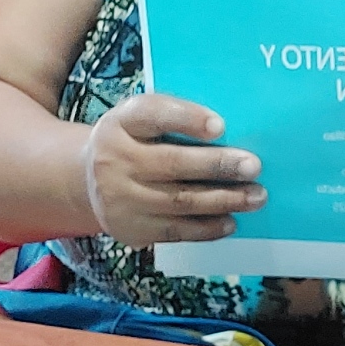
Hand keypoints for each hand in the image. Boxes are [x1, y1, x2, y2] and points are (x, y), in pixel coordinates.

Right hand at [82, 94, 263, 246]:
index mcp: (122, 122)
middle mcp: (114, 159)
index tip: (220, 126)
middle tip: (254, 166)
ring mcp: (118, 198)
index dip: (186, 119)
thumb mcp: (144, 118)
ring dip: (223, 200)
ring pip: (179, 201)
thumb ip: (178, 117)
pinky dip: (207, 228)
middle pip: (172, 163)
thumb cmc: (135, 141)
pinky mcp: (129, 228)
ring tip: (255, 196)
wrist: (89, 179)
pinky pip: (175, 231)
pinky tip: (230, 221)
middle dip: (218, 165)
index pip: (152, 114)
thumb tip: (232, 130)